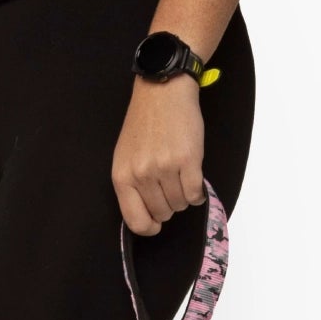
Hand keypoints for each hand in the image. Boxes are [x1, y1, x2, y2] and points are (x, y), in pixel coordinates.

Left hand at [111, 75, 206, 235]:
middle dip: (168, 207)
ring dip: (183, 198)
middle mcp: (142, 175)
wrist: (163, 91)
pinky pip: (194, 193)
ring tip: (181, 181)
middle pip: (161, 213)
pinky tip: (194, 184)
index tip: (155, 224)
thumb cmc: (144, 125)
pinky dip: (197, 194)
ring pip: (179, 205)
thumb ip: (131, 186)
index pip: (135, 221)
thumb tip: (145, 216)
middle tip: (170, 190)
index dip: (148, 228)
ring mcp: (165, 167)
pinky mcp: (188, 159)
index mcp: (122, 177)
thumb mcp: (125, 158)